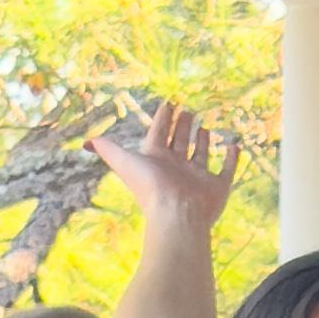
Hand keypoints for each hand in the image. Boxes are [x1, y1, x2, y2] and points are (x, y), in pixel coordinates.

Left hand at [88, 98, 240, 229]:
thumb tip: (85, 142)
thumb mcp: (123, 161)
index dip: (162, 118)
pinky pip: (226, 170)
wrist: (176, 214)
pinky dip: (231, 158)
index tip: (168, 103)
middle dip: (182, 126)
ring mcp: (197, 178)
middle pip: (179, 142)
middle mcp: (176, 167)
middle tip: (187, 110)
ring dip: (202, 141)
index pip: (158, 133)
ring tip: (204, 126)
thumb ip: (107, 148)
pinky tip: (233, 145)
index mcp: (156, 159)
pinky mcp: (216, 187)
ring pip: (200, 155)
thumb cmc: (151, 187)